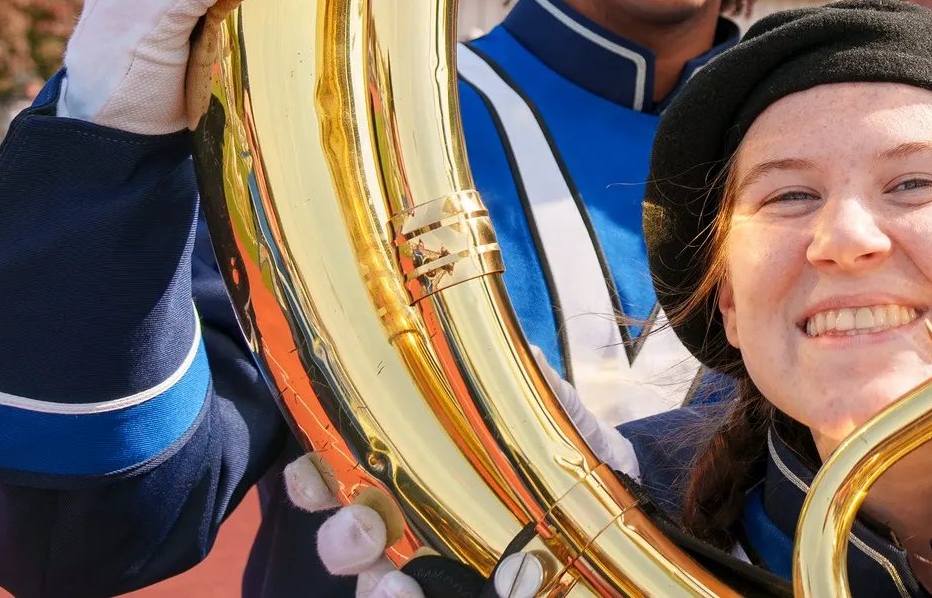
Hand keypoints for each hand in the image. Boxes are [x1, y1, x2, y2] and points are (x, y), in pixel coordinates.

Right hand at [285, 356, 634, 596]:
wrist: (621, 498)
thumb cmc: (566, 451)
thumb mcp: (553, 414)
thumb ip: (535, 387)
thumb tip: (526, 356)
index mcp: (409, 472)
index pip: (339, 475)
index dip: (311, 476)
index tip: (310, 472)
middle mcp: (407, 527)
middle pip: (347, 541)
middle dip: (340, 538)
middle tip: (364, 528)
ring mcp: (431, 571)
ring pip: (377, 588)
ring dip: (375, 590)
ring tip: (395, 587)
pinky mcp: (461, 594)